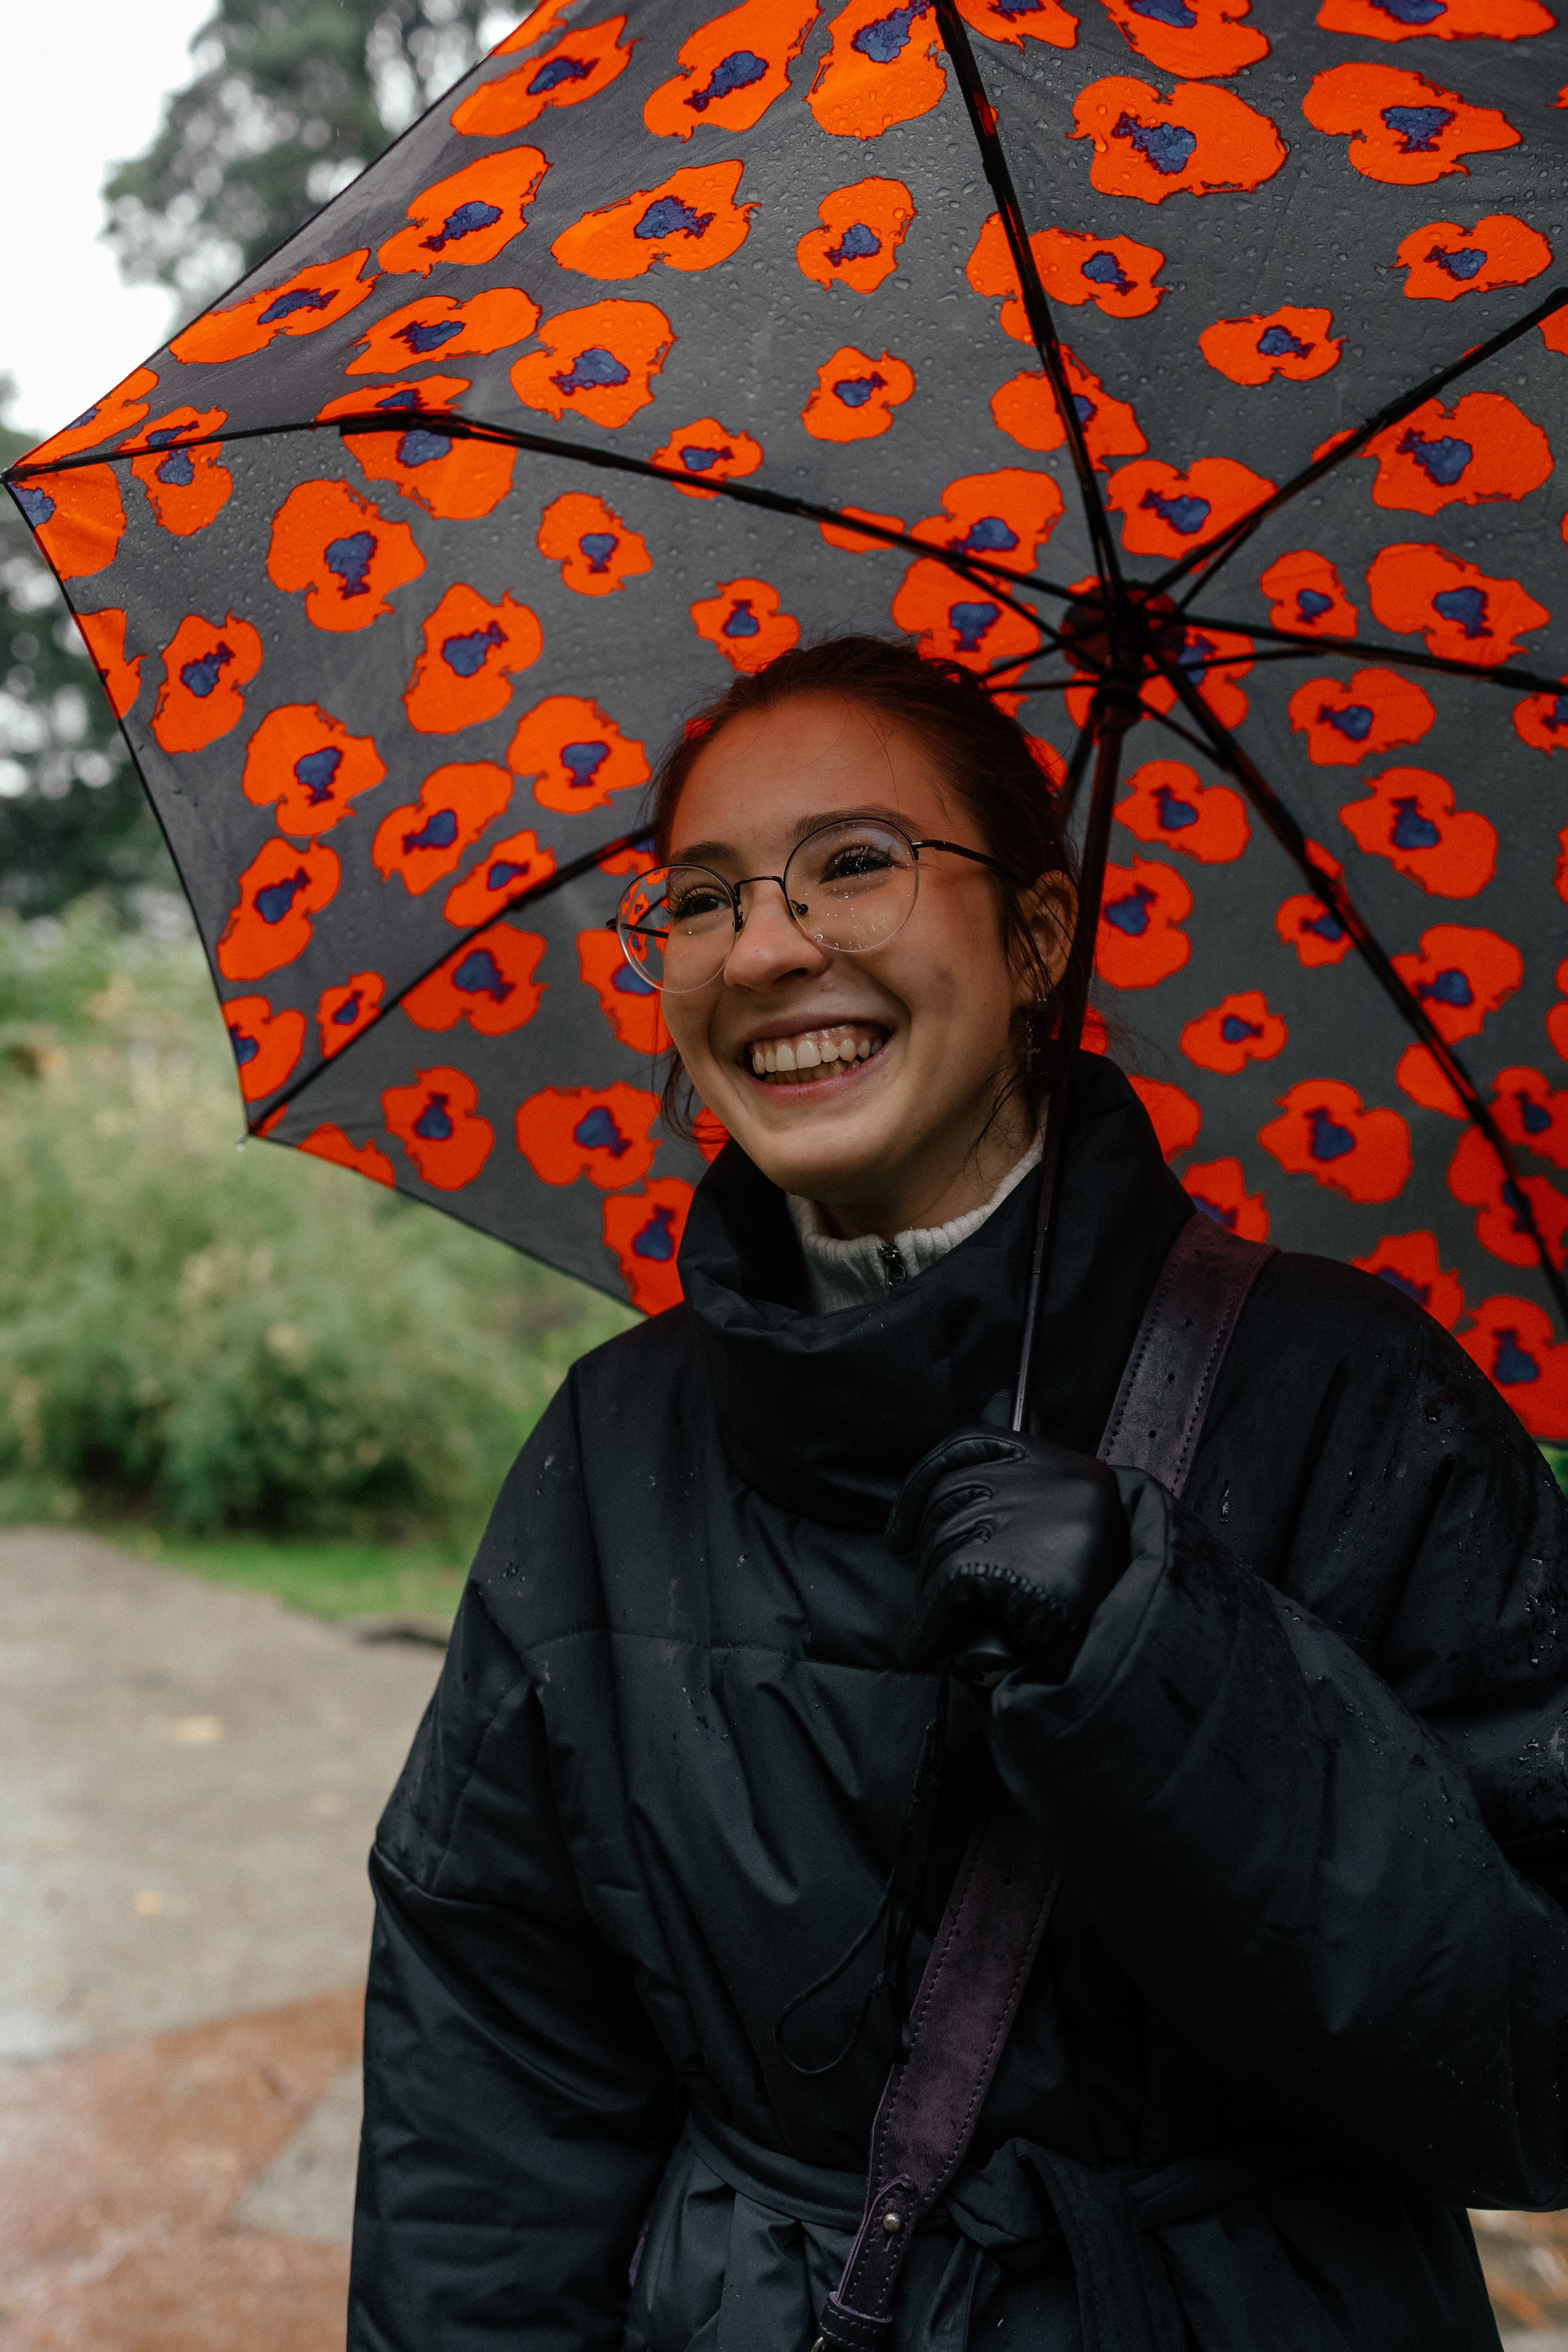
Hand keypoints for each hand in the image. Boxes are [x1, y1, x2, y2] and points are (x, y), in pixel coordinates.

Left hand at [888, 1430, 1129, 1685]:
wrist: (1125, 1666)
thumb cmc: (1093, 1604)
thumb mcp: (1070, 1526)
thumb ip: (1028, 1472)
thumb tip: (996, 1398)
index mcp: (1073, 1466)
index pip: (973, 1441)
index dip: (926, 1479)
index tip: (904, 1525)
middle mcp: (1058, 1482)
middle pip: (950, 1493)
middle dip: (931, 1545)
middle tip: (940, 1589)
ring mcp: (1035, 1519)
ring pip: (942, 1540)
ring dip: (934, 1590)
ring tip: (958, 1621)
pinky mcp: (1012, 1564)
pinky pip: (943, 1585)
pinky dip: (928, 1622)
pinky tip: (929, 1644)